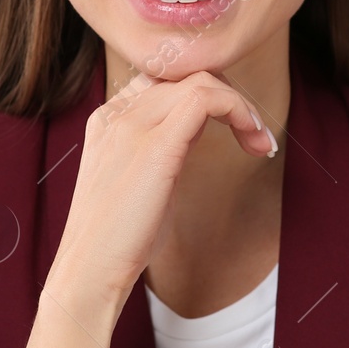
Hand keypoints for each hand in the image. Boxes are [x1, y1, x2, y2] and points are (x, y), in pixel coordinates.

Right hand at [44, 69, 276, 312]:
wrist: (88, 272)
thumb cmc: (119, 239)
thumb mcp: (142, 180)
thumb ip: (164, 147)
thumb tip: (200, 128)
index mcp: (109, 120)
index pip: (164, 80)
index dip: (207, 94)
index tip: (235, 128)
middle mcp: (117, 114)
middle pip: (185, 75)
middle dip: (230, 97)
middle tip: (256, 135)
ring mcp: (131, 125)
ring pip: (199, 80)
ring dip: (241, 105)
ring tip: (259, 141)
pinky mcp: (155, 146)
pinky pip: (205, 99)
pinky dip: (239, 110)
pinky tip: (253, 139)